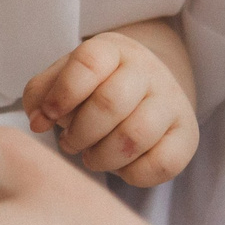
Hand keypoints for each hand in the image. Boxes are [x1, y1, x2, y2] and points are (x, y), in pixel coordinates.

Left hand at [23, 30, 198, 185]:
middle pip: (110, 103)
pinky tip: (120, 166)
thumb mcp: (64, 79)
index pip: (88, 62)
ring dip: (102, 158)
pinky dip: (131, 174)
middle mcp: (148, 70)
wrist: (147, 90)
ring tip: (91, 157)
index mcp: (113, 49)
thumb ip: (41, 94)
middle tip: (69, 143)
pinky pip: (161, 164)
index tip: (48, 116)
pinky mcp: (187, 135)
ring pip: (135, 136)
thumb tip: (37, 122)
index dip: (63, 94)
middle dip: (80, 133)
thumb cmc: (94, 87)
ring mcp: (172, 101)